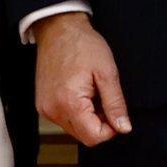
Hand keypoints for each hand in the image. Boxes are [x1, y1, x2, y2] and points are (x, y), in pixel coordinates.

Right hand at [34, 10, 134, 145]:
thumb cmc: (82, 45)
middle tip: (104, 97)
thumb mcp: (107, 72)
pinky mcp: (43, 104)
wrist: (58, 29)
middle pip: (83, 136)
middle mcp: (53, 110)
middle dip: (99, 123)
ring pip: (74, 129)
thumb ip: (115, 104)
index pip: (93, 137)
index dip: (111, 129)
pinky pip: (64, 119)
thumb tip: (124, 128)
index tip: (115, 111)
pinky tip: (80, 92)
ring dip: (88, 118)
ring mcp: (45, 109)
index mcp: (69, 103)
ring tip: (91, 92)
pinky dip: (76, 112)